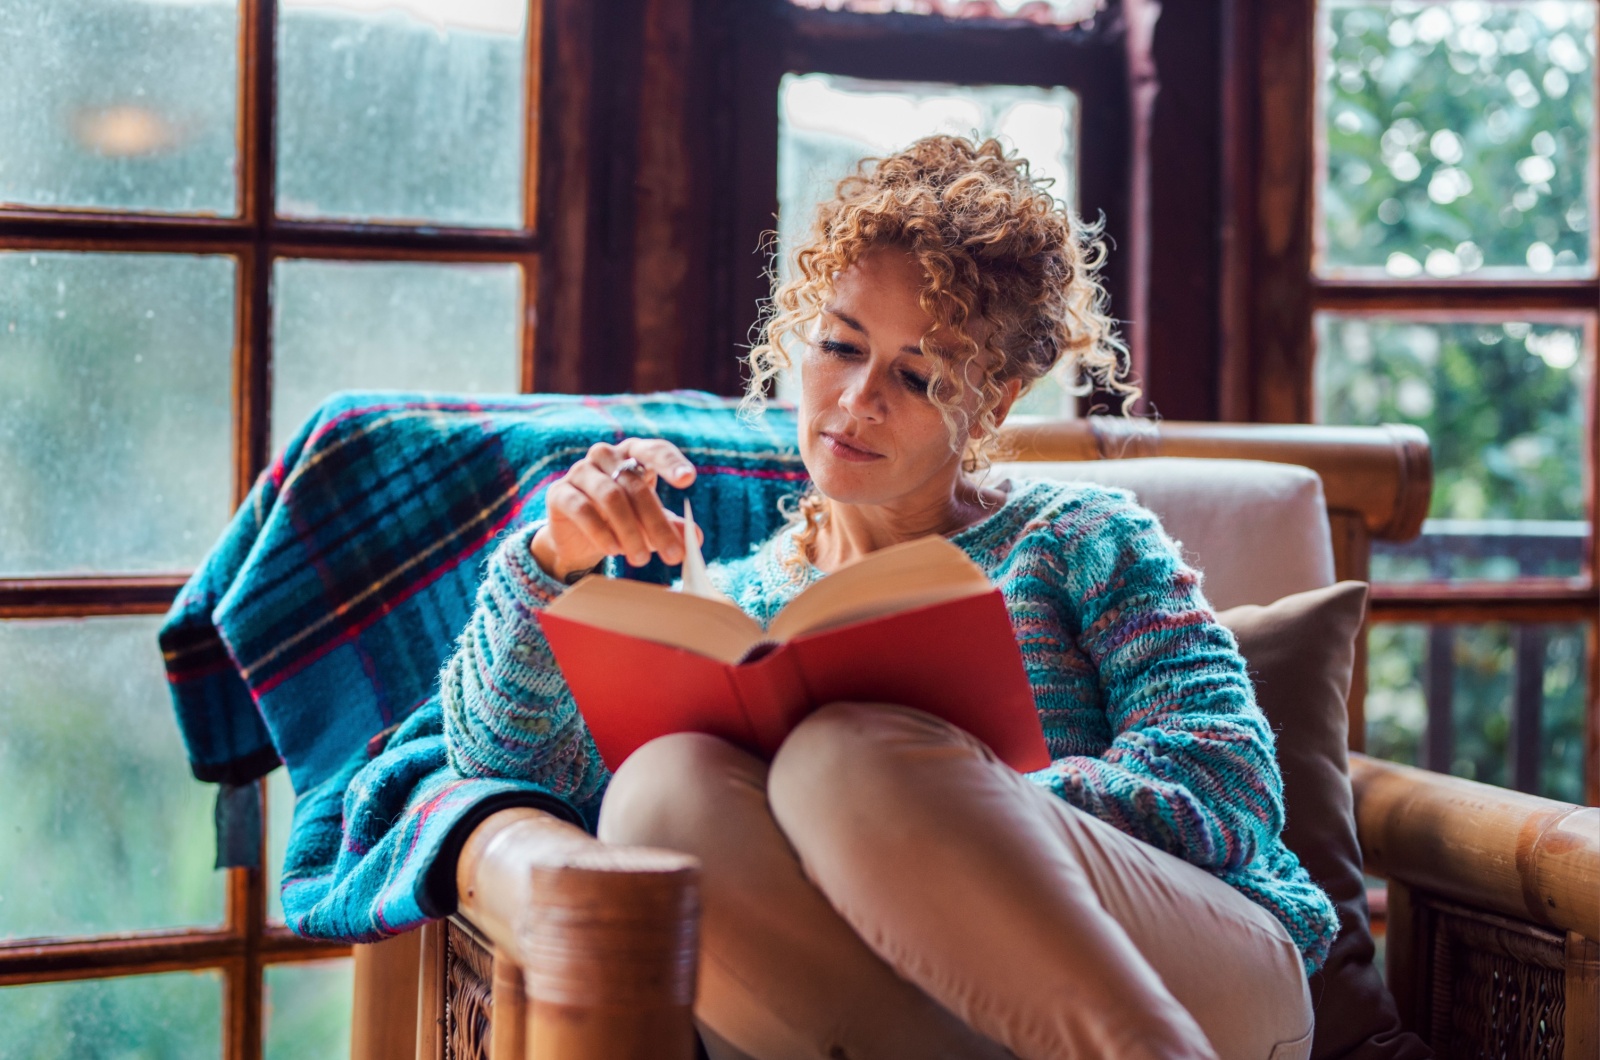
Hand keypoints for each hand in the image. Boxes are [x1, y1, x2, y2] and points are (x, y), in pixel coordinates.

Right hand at [529, 439, 700, 580]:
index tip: (688, 480)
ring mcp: (580, 471)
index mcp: (633, 454)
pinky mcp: (560, 492)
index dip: (671, 463)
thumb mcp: (650, 523)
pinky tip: (613, 550)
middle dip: (656, 523)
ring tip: (641, 559)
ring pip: (611, 497)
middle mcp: (606, 456)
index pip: (654, 451)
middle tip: (673, 554)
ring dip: (630, 531)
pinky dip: (601, 532)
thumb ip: (672, 527)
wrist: (577, 537)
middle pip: (635, 486)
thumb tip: (695, 538)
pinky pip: (582, 509)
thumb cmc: (621, 520)